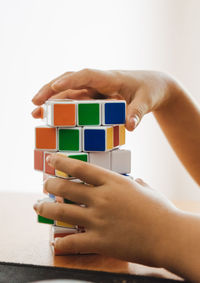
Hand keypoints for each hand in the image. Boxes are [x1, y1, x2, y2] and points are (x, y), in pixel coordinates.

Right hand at [32, 69, 175, 130]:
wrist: (155, 86)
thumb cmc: (151, 90)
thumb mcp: (147, 102)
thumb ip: (138, 112)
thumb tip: (129, 126)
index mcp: (110, 78)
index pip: (86, 75)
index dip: (70, 81)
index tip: (54, 87)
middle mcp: (99, 82)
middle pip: (70, 82)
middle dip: (51, 91)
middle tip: (35, 104)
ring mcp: (96, 89)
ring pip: (69, 92)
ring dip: (52, 101)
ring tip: (36, 114)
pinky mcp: (96, 97)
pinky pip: (76, 101)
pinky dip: (63, 108)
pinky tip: (53, 117)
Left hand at [33, 153, 178, 267]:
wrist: (170, 235)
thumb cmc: (161, 211)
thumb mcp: (147, 190)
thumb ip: (136, 184)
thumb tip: (134, 181)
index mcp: (113, 183)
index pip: (81, 168)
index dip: (62, 162)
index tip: (51, 159)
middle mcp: (102, 198)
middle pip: (67, 188)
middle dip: (51, 184)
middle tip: (44, 184)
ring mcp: (99, 219)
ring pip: (63, 212)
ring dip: (46, 208)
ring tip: (38, 206)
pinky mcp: (101, 241)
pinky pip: (74, 242)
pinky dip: (62, 243)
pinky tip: (55, 243)